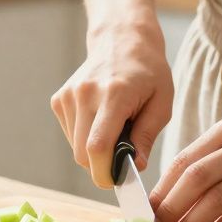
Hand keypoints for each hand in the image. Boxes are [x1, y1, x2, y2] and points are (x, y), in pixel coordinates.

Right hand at [51, 22, 173, 188]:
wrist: (121, 40)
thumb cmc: (148, 72)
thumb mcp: (162, 103)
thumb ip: (147, 136)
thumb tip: (135, 167)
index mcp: (114, 94)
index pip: (98, 146)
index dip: (104, 172)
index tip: (117, 181)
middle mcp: (85, 94)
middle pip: (82, 153)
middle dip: (101, 167)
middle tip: (121, 161)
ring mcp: (68, 96)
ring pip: (74, 147)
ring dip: (93, 152)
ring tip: (114, 131)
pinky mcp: (59, 99)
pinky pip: (69, 135)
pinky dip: (84, 138)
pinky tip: (100, 121)